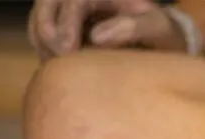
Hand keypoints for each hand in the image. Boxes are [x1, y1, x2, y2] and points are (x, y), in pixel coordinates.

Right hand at [27, 0, 190, 60]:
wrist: (164, 46)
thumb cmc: (164, 35)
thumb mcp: (158, 28)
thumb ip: (133, 27)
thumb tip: (96, 37)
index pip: (75, 0)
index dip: (66, 21)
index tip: (67, 49)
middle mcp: (85, 0)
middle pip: (48, 2)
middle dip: (46, 28)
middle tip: (56, 57)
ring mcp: (73, 13)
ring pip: (41, 17)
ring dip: (41, 40)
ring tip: (54, 65)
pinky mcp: (67, 30)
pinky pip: (43, 34)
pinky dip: (43, 48)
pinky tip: (54, 66)